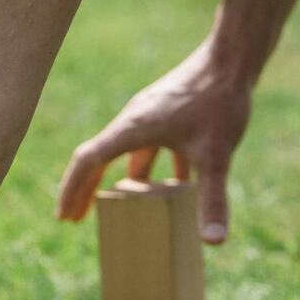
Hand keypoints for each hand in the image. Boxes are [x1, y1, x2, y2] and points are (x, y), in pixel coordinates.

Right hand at [56, 40, 251, 243]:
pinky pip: (149, 146)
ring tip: (120, 208)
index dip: (72, 190)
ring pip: (124, 153)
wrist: (235, 56)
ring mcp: (150, 115)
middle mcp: (133, 121)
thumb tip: (212, 242)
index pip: (88, 161)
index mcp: (132, 129)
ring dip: (119, 181)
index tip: (64, 217)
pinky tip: (175, 188)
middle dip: (85, 190)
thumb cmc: (220, 101)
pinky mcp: (168, 112)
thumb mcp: (216, 155)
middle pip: (98, 159)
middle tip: (74, 219)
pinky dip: (151, 169)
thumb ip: (212, 199)